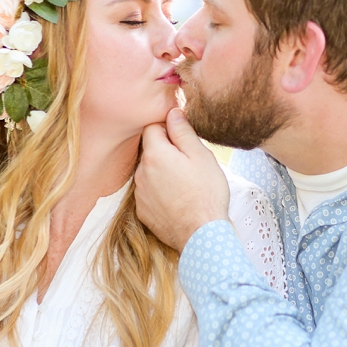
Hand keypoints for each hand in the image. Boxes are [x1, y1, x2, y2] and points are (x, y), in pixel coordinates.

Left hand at [135, 108, 229, 251]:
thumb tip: (172, 112)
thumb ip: (183, 131)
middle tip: (189, 164)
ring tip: (185, 185)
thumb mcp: (200, 155)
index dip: (168, 130)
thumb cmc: (206, 192)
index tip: (183, 140)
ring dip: (162, 173)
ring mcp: (140, 194)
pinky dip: (160, 193)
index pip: (152, 128)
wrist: (202, 235)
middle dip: (166, 152)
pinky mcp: (142, 212)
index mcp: (155, 154)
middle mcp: (141, 172)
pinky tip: (178, 200)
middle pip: (150, 151)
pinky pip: (149, 193)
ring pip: (149, 173)